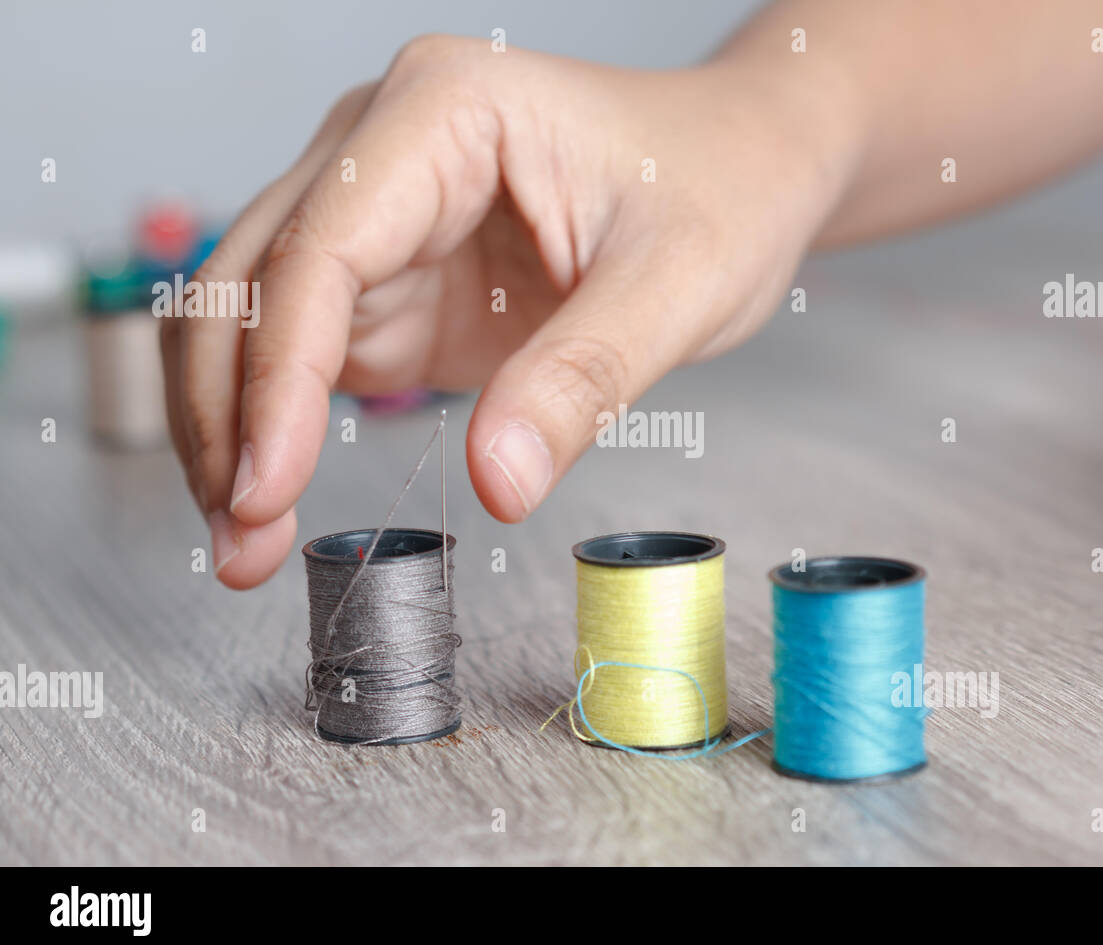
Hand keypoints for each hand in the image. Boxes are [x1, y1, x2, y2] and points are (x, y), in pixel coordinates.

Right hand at [161, 35, 839, 588]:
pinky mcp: (395, 276)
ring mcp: (381, 215)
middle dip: (225, 417)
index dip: (277, 377)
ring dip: (233, 431)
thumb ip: (580, 379)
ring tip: (246, 544)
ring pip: (254, 319)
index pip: (322, 247)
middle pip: (251, 279)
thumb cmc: (723, 187)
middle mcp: (385, 149)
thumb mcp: (677, 285)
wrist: (748, 167)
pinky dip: (277, 427)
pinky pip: (304, 351)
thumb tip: (494, 483)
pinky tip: (277, 495)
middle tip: (240, 545)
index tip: (266, 488)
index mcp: (446, 112)